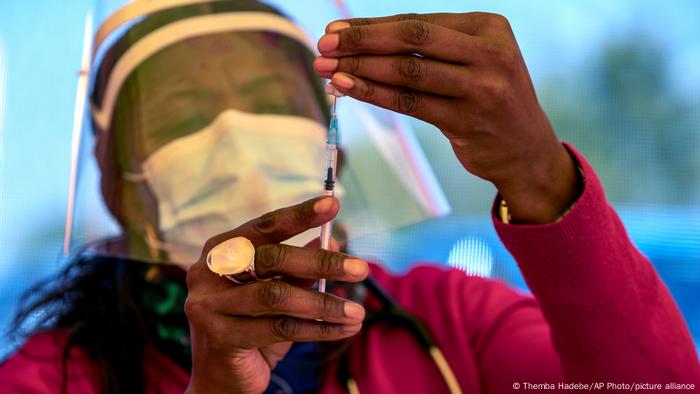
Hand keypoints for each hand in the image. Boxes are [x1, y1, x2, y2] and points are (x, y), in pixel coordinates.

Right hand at [184, 196, 367, 393]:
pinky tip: (344, 329)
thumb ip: (300, 268)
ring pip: (277, 296)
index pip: (264, 226)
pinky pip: (280, 329)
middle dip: (321, 262)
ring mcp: (209, 305)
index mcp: (220, 250)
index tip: (333, 205)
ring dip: (324, 304)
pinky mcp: (220, 336)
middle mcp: (208, 272)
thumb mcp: (279, 292)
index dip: (300, 214)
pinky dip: (319, 329)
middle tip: (360, 269)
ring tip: (357, 311)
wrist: (222, 378)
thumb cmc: (252, 326)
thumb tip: (333, 241)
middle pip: (272, 259)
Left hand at [313, 13, 579, 222]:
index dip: (373, 25)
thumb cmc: (491, 100)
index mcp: (489, 28)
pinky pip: (410, 103)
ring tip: (325, 67)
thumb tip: (364, 37)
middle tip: (324, 42)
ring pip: (407, 72)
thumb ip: (431, 48)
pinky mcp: (468, 121)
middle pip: (412, 40)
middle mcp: (490, 53)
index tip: (336, 29)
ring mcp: (481, 88)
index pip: (419, 22)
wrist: (528, 151)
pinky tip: (346, 86)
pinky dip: (373, 93)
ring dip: (360, 68)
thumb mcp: (475, 62)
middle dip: (362, 40)